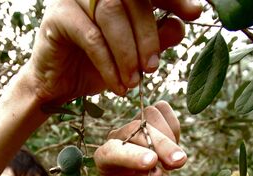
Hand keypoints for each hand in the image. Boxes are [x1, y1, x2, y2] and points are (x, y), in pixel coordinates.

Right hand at [27, 0, 201, 103]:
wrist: (58, 86)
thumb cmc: (95, 66)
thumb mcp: (132, 56)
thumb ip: (155, 39)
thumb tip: (180, 26)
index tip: (195, 13)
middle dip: (148, 36)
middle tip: (152, 68)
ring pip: (111, 15)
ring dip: (128, 53)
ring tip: (134, 82)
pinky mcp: (57, 16)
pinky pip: (91, 37)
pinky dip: (108, 64)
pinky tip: (117, 85)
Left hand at [93, 101, 186, 175]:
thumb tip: (157, 173)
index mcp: (104, 159)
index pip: (113, 152)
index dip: (132, 156)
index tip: (151, 163)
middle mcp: (116, 138)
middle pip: (137, 130)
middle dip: (161, 145)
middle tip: (178, 162)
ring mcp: (132, 125)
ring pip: (152, 116)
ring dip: (169, 137)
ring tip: (173, 163)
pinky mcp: (148, 118)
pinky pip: (164, 111)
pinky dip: (174, 128)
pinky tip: (173, 147)